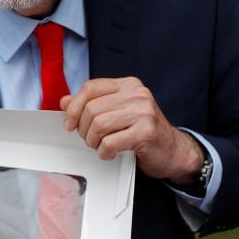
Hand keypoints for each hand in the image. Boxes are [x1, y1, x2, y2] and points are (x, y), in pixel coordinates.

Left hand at [61, 77, 202, 182]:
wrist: (174, 151)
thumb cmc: (144, 132)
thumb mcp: (118, 113)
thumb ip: (93, 104)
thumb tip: (65, 102)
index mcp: (128, 85)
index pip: (90, 87)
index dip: (74, 106)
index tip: (69, 123)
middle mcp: (137, 94)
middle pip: (91, 108)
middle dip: (83, 129)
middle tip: (89, 139)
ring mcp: (143, 112)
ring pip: (98, 125)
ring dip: (93, 141)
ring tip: (99, 146)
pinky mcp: (145, 132)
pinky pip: (110, 142)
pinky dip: (104, 152)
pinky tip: (110, 153)